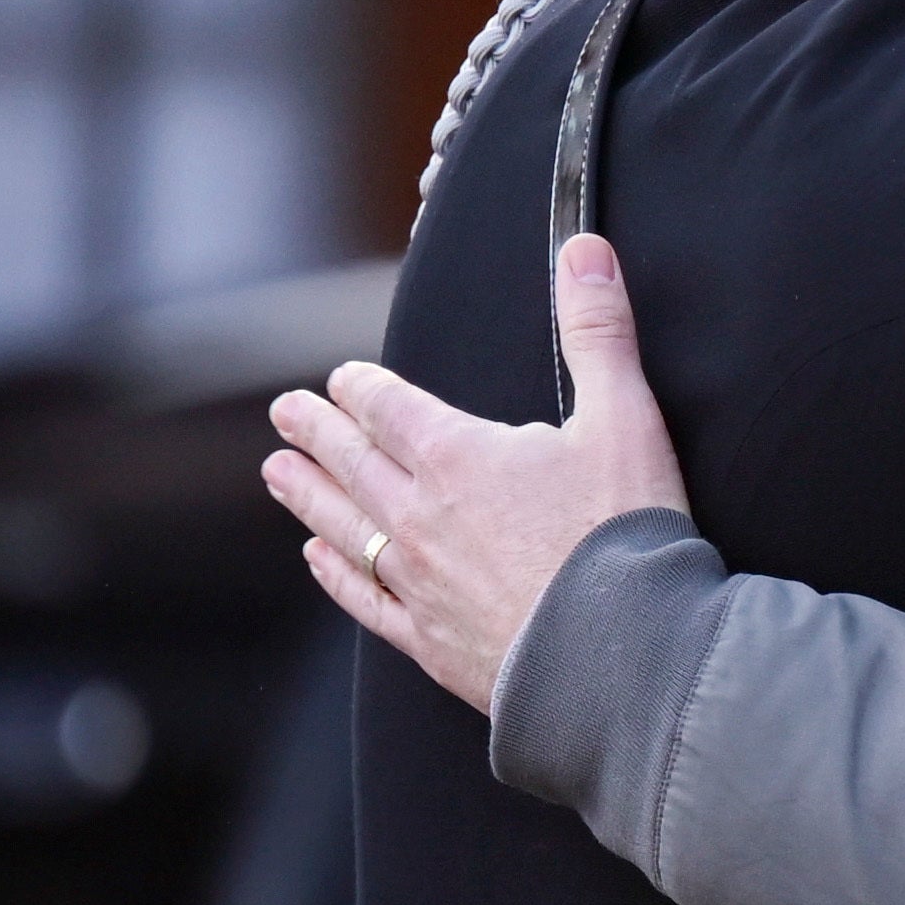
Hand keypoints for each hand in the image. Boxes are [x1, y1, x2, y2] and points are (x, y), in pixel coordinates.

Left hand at [261, 233, 691, 712]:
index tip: (340, 379)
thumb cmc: (626, 535)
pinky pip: (363, 599)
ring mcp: (417, 582)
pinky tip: (317, 561)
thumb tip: (584, 248)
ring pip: (343, 527)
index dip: (361, 389)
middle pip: (352, 463)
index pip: (389, 408)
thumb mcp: (625, 417)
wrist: (620, 655)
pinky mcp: (428, 640)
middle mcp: (420, 515)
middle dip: (316, 432)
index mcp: (458, 456)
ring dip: (307, 496)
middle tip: (284, 414)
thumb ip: (598, 331)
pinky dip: (335, 575)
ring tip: (277, 474)